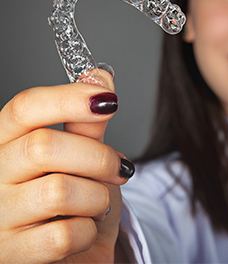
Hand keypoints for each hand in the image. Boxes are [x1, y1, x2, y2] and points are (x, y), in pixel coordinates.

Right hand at [0, 68, 131, 262]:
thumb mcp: (84, 155)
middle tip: (119, 168)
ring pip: (58, 191)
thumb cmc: (79, 198)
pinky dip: (88, 230)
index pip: (25, 107)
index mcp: (7, 141)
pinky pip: (61, 236)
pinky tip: (83, 229)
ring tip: (98, 202)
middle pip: (44, 146)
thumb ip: (88, 121)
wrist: (77, 253)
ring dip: (97, 197)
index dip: (68, 98)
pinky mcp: (11, 255)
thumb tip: (100, 78)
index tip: (109, 100)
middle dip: (98, 157)